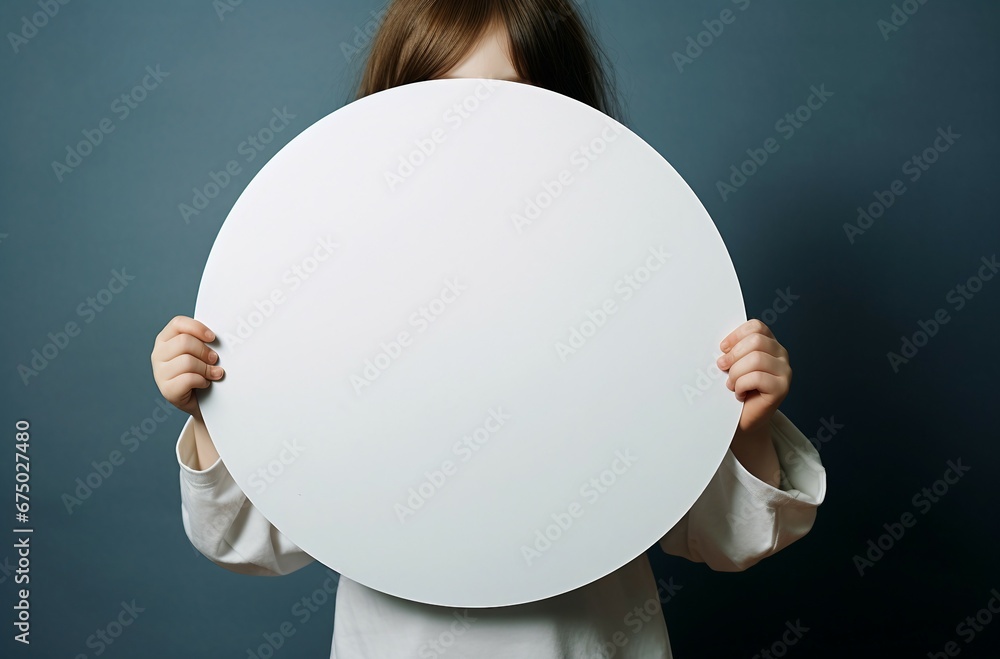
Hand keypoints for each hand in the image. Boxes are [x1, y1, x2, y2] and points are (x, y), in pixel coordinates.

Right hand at [150, 315, 224, 417]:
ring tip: (213, 373)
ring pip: (187, 361)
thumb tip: (221, 335)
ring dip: (206, 368)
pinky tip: (204, 383)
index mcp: (165, 339)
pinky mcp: (166, 390)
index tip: (212, 338)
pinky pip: (188, 379)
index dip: (197, 328)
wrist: (203, 401)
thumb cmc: (202, 371)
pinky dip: (202, 381)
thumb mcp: (200, 352)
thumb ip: (203, 341)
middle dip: (205, 351)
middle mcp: (158, 354)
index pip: (178, 323)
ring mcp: (159, 373)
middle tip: (214, 359)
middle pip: (184, 342)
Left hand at [716, 319, 791, 434]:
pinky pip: (757, 377)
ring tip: (732, 384)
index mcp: (769, 344)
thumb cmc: (736, 390)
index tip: (723, 348)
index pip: (756, 327)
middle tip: (723, 367)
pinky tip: (740, 393)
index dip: (736, 335)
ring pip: (756, 359)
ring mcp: (784, 371)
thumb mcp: (733, 364)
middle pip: (756, 341)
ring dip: (736, 373)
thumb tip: (721, 345)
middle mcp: (781, 355)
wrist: (743, 419)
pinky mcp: (782, 388)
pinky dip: (742, 385)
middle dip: (733, 355)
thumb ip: (732, 350)